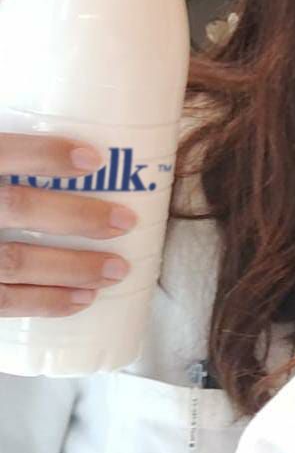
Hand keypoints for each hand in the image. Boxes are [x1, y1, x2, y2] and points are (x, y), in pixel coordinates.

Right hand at [0, 133, 135, 315]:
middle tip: (125, 221)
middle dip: (75, 216)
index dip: (44, 155)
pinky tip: (81, 300)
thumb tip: (76, 150)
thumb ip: (7, 155)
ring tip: (116, 269)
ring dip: (71, 267)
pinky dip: (43, 302)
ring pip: (12, 261)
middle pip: (14, 207)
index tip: (94, 160)